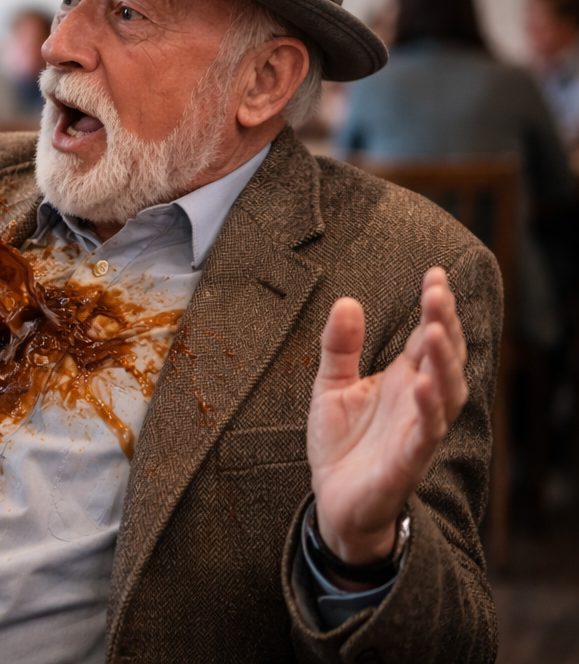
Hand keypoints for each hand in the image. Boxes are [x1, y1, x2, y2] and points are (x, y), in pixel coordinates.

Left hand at [308, 267, 467, 573]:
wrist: (334, 502)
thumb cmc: (341, 445)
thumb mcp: (330, 386)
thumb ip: (339, 346)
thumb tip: (347, 301)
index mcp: (403, 380)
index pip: (427, 337)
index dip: (435, 308)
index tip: (435, 274)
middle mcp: (418, 402)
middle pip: (444, 358)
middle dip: (444, 324)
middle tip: (437, 291)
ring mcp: (417, 431)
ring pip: (446, 393)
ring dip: (442, 361)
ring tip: (434, 329)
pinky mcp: (408, 461)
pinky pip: (426, 433)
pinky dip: (427, 409)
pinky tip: (422, 384)